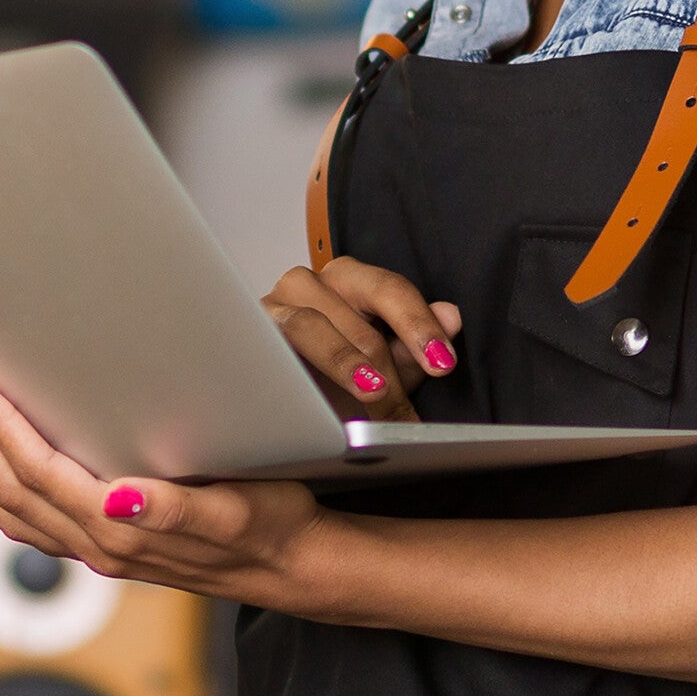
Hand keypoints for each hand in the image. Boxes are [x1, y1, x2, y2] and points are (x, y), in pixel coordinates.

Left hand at [0, 373, 332, 610]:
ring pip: (14, 512)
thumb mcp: (232, 509)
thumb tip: (115, 499)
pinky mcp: (108, 551)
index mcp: (119, 530)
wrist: (293, 565)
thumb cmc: (270, 524)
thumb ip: (169, 510)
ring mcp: (99, 553)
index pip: (37, 471)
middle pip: (13, 489)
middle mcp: (99, 547)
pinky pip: (34, 531)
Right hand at [262, 259, 462, 425]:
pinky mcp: (246, 331)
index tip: (443, 364)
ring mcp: (275, 304)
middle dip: (387, 370)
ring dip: (345, 364)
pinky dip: (295, 368)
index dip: (418, 326)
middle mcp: (311, 283)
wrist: (272, 401)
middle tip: (405, 414)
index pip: (390, 290)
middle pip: (356, 318)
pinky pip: (269, 342)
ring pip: (312, 325)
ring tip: (372, 395)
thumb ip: (412, 346)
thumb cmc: (329, 380)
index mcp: (350, 282)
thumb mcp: (382, 368)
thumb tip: (451, 316)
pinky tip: (309, 395)